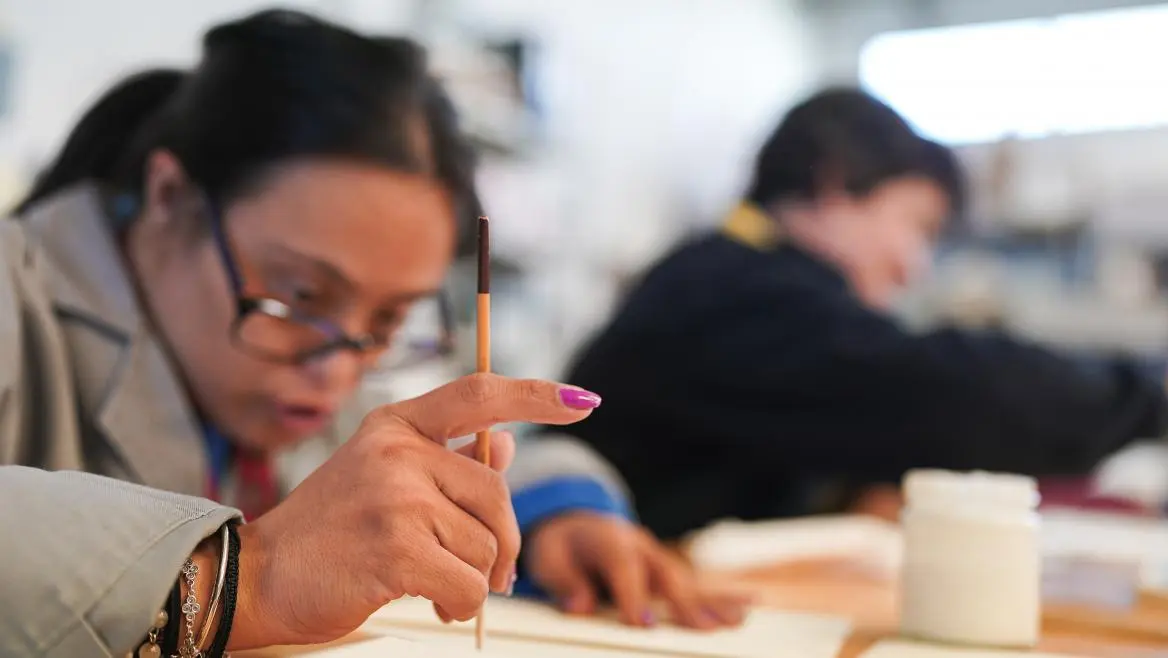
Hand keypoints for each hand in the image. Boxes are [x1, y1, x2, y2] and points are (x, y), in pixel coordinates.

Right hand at [225, 374, 601, 649]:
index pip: (479, 393)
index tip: (582, 400)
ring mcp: (396, 496)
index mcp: (396, 424)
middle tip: (490, 572)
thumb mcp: (383, 477)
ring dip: (473, 579)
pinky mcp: (397, 547)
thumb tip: (506, 441)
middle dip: (503, 543)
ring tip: (433, 585)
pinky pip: (471, 583)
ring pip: (487, 545)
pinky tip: (431, 600)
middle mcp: (397, 450)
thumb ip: (446, 459)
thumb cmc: (329, 532)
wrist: (258, 578)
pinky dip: (461, 604)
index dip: (537, 396)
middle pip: (498, 493)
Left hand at [525, 512, 750, 629]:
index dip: (632, 596)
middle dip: (683, 603)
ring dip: (711, 602)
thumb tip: (580, 608)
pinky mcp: (666, 570)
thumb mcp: (548, 559)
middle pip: (666, 575)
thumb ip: (564, 582)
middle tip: (702, 629)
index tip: (640, 624)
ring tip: (735, 621)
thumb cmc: (560, 545)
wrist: (573, 521)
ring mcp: (657, 557)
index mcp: (609, 540)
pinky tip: (748, 605)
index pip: (623, 568)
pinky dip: (721, 596)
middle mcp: (640, 546)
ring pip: (687, 581)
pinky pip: (695, 584)